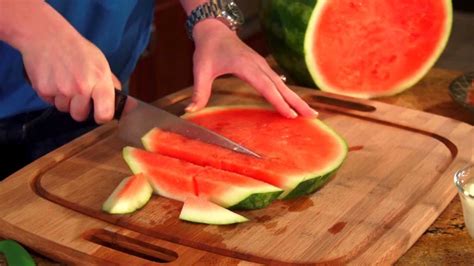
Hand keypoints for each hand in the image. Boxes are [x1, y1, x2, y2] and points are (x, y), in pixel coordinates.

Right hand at [4, 2, 118, 122]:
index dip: (102, 117)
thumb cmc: (79, 51)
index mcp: (100, 81)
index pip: (104, 114)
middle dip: (79, 108)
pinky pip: (50, 102)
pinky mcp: (43, 89)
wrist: (48, 37)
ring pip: (64, 109)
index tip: (100, 113)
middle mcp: (81, 87)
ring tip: (65, 82)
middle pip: (80, 116)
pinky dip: (52, 94)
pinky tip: (55, 79)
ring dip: (65, 101)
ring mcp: (61, 89)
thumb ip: (113, 87)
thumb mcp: (102, 65)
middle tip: (78, 92)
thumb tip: (130, 106)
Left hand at [187, 19, 317, 117]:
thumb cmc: (207, 50)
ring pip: (282, 85)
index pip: (265, 87)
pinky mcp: (261, 67)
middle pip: (281, 87)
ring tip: (309, 113)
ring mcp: (262, 65)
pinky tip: (294, 102)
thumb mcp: (200, 70)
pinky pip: (277, 82)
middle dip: (297, 102)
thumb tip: (190, 110)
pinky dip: (288, 93)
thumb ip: (198, 91)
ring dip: (297, 98)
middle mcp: (258, 65)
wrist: (214, 31)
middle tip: (312, 116)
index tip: (290, 115)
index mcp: (245, 66)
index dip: (278, 102)